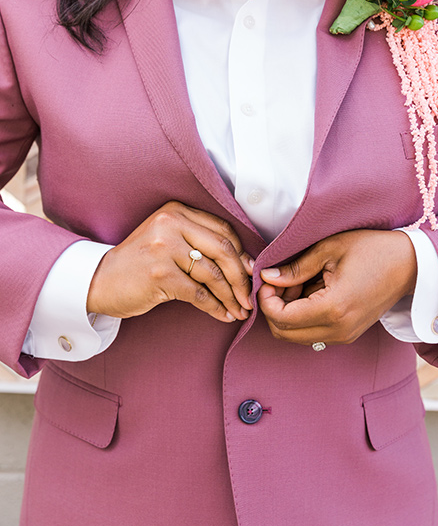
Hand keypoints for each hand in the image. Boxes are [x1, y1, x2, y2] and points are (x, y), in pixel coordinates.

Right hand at [87, 201, 253, 321]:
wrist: (99, 280)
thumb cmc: (139, 262)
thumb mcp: (166, 239)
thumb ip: (199, 242)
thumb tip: (245, 263)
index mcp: (176, 211)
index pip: (222, 229)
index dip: (241, 253)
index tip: (250, 272)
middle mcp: (171, 223)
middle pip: (223, 250)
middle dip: (241, 277)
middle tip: (250, 296)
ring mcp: (164, 248)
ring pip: (213, 274)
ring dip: (231, 296)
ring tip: (239, 310)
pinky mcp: (160, 275)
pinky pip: (199, 294)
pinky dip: (215, 307)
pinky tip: (223, 315)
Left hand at [257, 229, 416, 345]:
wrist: (410, 265)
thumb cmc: (372, 250)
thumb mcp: (330, 249)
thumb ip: (296, 267)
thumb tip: (267, 277)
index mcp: (333, 308)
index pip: (281, 319)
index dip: (265, 300)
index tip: (267, 280)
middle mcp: (338, 330)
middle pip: (284, 334)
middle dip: (272, 309)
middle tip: (277, 282)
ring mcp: (344, 336)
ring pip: (296, 336)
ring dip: (287, 314)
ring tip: (296, 284)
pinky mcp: (348, 334)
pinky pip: (312, 334)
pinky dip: (301, 317)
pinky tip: (308, 292)